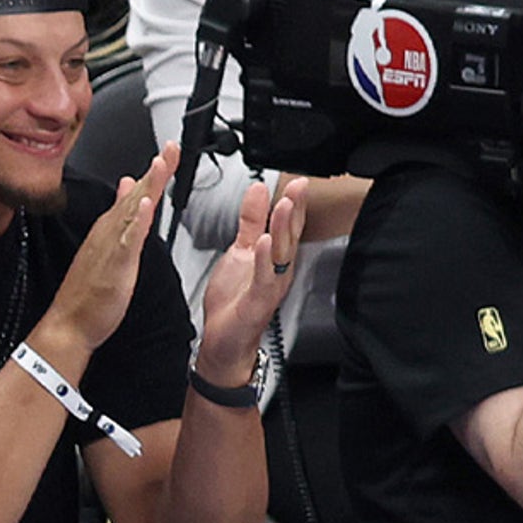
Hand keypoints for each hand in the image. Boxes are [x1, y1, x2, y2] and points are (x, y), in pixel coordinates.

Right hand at [41, 139, 178, 358]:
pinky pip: (126, 240)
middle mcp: (110, 232)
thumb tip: (128, 190)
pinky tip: (145, 206)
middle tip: (173, 145)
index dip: (155, 172)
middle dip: (156, 169)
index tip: (171, 150)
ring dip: (147, 186)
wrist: (68, 324)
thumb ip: (121, 218)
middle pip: (137, 194)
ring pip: (132, 210)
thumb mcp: (109, 247)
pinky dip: (136, 221)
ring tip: (161, 163)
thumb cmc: (87, 293)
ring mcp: (111, 247)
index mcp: (111, 228)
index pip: (137, 193)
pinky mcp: (114, 266)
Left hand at [196, 176, 307, 380]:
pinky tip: (264, 243)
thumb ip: (250, 220)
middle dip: (294, 210)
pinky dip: (264, 259)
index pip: (288, 225)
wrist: (224, 340)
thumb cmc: (234, 301)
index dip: (294, 202)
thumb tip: (257, 190)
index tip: (298, 181)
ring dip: (282, 229)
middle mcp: (278, 270)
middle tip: (299, 186)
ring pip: (281, 254)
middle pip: (289, 235)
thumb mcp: (240, 250)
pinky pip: (264, 277)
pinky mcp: (258, 300)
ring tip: (284, 206)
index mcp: (274, 257)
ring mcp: (270, 285)